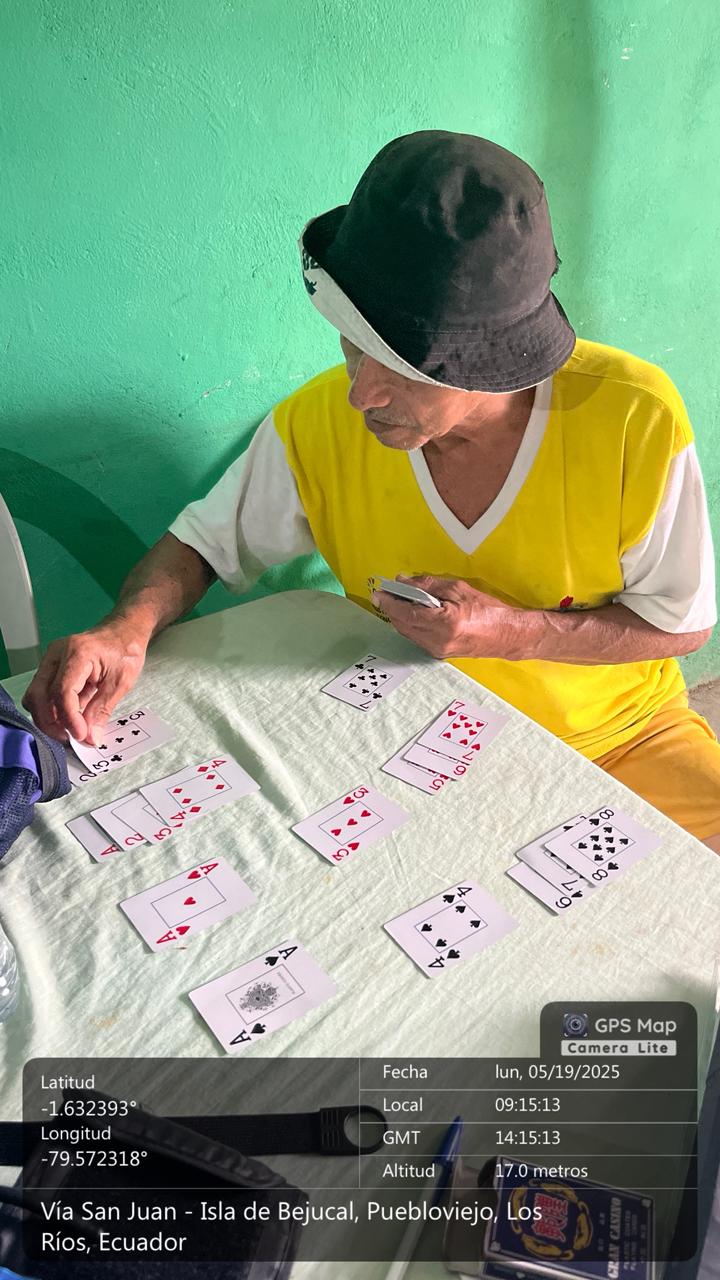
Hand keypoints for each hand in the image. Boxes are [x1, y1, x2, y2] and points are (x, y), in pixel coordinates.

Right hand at [22, 622, 147, 744]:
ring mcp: (52, 660)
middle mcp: (57, 654)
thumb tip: (90, 738)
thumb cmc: (125, 649)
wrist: (124, 631)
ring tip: (71, 730)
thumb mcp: (120, 683)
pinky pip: (45, 693)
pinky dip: (54, 709)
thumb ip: (101, 710)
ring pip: (36, 695)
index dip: (69, 718)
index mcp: (78, 653)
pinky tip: (71, 718)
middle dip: (50, 722)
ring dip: (49, 717)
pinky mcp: (52, 668)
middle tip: (70, 738)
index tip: (81, 735)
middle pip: (38, 694)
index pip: (62, 691)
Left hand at [373, 574, 527, 659]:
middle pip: (402, 624)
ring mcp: (437, 651)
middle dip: (392, 608)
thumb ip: (428, 585)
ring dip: (400, 616)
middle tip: (388, 592)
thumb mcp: (458, 589)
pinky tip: (414, 612)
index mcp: (444, 623)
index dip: (389, 602)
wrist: (506, 635)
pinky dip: (411, 624)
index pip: (406, 612)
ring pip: (407, 632)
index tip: (379, 591)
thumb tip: (403, 581)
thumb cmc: (487, 609)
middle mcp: (437, 641)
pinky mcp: (439, 654)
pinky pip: (416, 637)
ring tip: (400, 600)